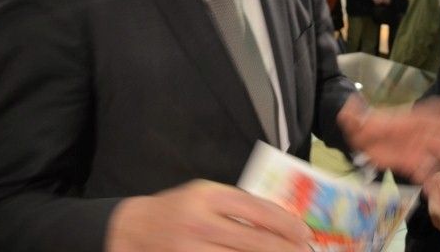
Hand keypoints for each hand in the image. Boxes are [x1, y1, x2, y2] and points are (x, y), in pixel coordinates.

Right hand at [105, 179, 311, 251]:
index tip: (304, 231)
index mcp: (210, 195)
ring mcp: (191, 248)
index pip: (257, 209)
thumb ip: (238, 204)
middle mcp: (201, 221)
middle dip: (283, 248)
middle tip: (304, 251)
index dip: (285, 222)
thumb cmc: (179, 207)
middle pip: (252, 239)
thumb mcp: (207, 192)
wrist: (135, 227)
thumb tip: (279, 220)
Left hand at [337, 94, 439, 182]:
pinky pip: (424, 168)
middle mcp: (413, 133)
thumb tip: (347, 107)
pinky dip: (433, 175)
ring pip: (438, 150)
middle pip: (438, 135)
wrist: (357, 135)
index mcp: (402, 121)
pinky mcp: (409, 161)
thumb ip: (350, 114)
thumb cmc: (359, 125)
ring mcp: (414, 147)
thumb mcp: (351, 118)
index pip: (425, 115)